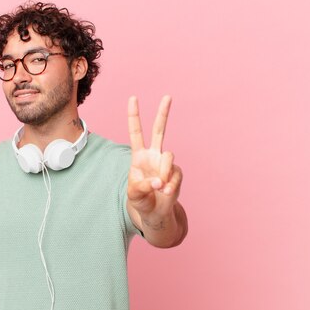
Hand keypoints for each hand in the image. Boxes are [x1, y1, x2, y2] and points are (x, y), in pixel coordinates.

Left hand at [127, 95, 182, 219]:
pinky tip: (166, 193)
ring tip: (159, 187)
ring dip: (163, 172)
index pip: (136, 132)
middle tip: (167, 96)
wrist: (155, 212)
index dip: (134, 116)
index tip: (133, 98)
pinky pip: (175, 174)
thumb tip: (159, 181)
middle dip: (163, 113)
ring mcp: (166, 163)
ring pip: (169, 156)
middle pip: (159, 130)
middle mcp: (153, 155)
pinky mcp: (176, 173)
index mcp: (139, 155)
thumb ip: (143, 186)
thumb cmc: (140, 200)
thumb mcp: (134, 193)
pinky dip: (170, 185)